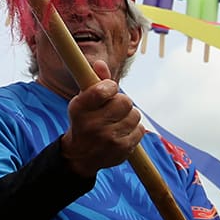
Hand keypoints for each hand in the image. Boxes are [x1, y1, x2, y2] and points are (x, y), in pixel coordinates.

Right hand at [59, 60, 142, 176]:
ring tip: (117, 120)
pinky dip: (134, 128)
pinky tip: (122, 131)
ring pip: (134, 115)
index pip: (102, 90)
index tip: (110, 89)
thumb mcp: (82, 102)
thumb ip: (94, 82)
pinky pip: (140, 129)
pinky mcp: (123, 149)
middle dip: (121, 102)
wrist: (80, 156)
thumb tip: (100, 63)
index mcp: (79, 108)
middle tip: (114, 107)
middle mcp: (92, 124)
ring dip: (129, 115)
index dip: (111, 86)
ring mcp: (108, 138)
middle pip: (124, 101)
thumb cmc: (83, 121)